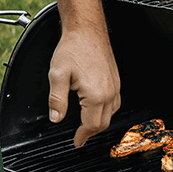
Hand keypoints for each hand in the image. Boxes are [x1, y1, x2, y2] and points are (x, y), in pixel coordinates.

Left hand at [47, 26, 120, 147]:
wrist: (86, 30)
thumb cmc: (73, 48)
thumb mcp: (57, 74)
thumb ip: (56, 99)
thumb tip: (56, 118)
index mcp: (96, 95)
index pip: (91, 125)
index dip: (82, 136)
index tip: (76, 142)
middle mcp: (109, 92)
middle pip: (102, 123)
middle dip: (90, 132)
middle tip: (80, 136)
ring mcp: (115, 86)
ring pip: (111, 114)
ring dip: (99, 122)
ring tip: (86, 125)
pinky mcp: (116, 79)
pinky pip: (115, 102)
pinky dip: (106, 111)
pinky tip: (97, 107)